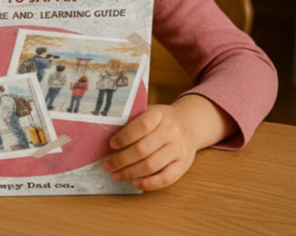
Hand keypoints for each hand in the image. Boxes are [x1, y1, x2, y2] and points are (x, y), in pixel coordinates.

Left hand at [102, 94, 235, 190]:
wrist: (189, 124)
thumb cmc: (161, 120)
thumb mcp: (149, 112)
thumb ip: (132, 121)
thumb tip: (106, 136)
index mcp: (160, 115)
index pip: (142, 125)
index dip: (124, 136)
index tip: (111, 144)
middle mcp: (171, 132)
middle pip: (143, 149)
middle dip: (121, 160)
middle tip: (107, 165)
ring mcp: (179, 149)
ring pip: (151, 165)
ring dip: (130, 173)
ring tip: (115, 175)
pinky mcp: (184, 165)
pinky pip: (166, 179)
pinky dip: (148, 183)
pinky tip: (134, 183)